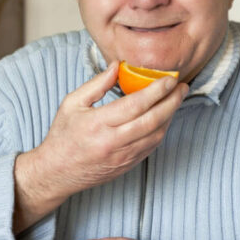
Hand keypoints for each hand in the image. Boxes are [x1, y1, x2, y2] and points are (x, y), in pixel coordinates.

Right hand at [13, 62, 187, 230]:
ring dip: (170, 116)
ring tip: (176, 99)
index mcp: (98, 123)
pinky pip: (151, 146)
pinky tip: (165, 117)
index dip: (156, 91)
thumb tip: (117, 66)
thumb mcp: (72, 103)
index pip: (135, 105)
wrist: (57, 173)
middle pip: (152, 120)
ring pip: (156, 135)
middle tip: (181, 87)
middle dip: (171, 102)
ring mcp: (122, 156)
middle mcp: (113, 142)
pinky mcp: (127, 165)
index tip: (168, 79)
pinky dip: (162, 130)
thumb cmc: (63, 136)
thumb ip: (96, 84)